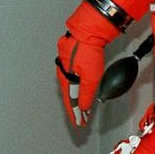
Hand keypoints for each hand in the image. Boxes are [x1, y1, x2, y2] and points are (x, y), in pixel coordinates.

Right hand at [55, 1, 120, 127]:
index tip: (79, 124)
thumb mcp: (91, 77)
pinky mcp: (72, 56)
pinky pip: (73, 76)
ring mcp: (66, 64)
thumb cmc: (88, 50)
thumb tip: (83, 108)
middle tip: (79, 118)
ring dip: (75, 97)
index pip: (71, 102)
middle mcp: (63, 72)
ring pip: (70, 86)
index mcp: (66, 79)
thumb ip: (86, 94)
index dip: (75, 114)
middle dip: (74, 108)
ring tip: (80, 107)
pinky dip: (77, 85)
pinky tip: (80, 86)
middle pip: (69, 95)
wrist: (88, 29)